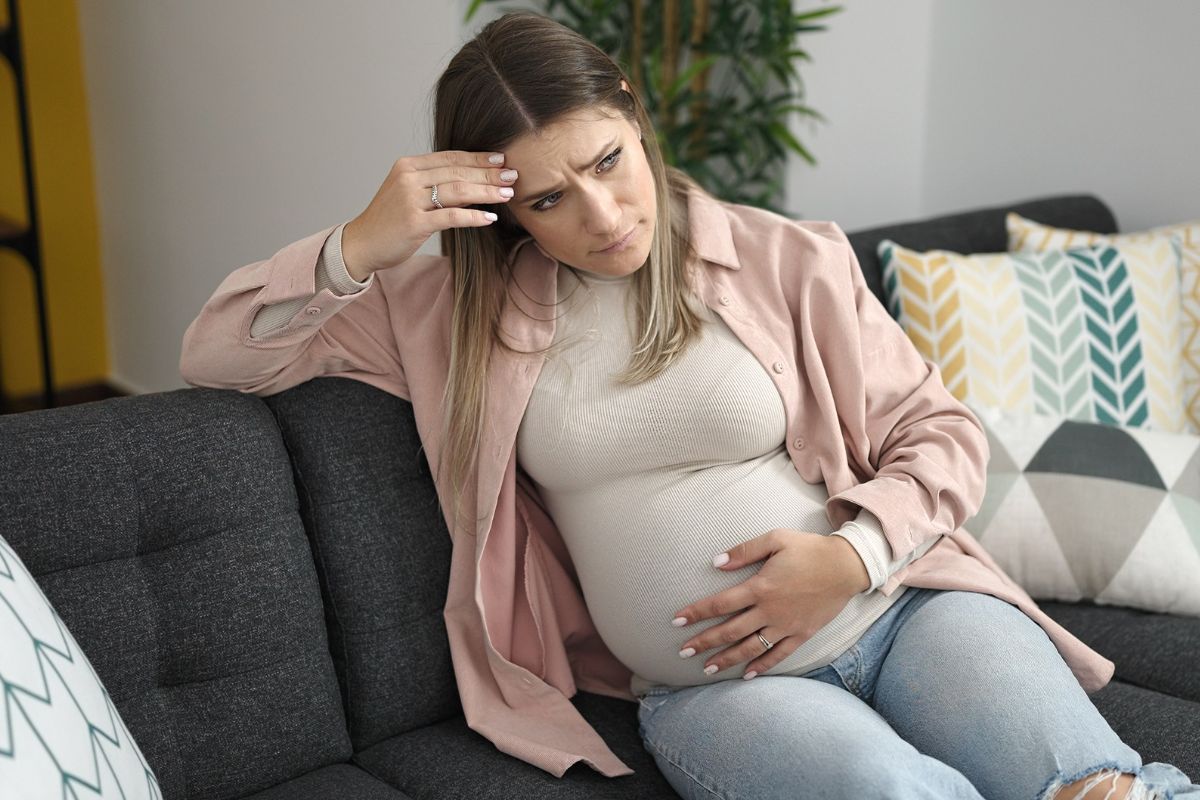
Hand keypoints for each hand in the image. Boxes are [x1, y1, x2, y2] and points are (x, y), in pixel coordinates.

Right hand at [341, 150, 518, 279]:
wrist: (362, 243)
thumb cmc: (389, 220)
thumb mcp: (407, 191)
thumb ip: (432, 181)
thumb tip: (471, 178)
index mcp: (408, 165)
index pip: (451, 157)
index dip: (479, 158)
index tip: (502, 159)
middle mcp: (409, 178)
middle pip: (458, 171)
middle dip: (489, 174)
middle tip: (513, 175)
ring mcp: (410, 200)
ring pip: (458, 191)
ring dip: (486, 192)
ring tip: (507, 194)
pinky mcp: (415, 223)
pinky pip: (452, 216)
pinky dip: (474, 216)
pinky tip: (490, 218)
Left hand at [671, 531, 869, 679]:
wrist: (846, 566)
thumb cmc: (809, 549)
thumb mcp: (775, 539)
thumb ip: (744, 551)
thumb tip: (715, 562)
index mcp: (761, 587)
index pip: (720, 604)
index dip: (697, 613)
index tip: (676, 621)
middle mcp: (770, 611)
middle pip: (730, 631)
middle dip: (704, 642)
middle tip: (683, 651)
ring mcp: (786, 626)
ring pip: (750, 648)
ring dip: (727, 659)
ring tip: (706, 668)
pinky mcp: (802, 634)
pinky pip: (778, 655)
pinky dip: (761, 666)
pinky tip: (746, 675)